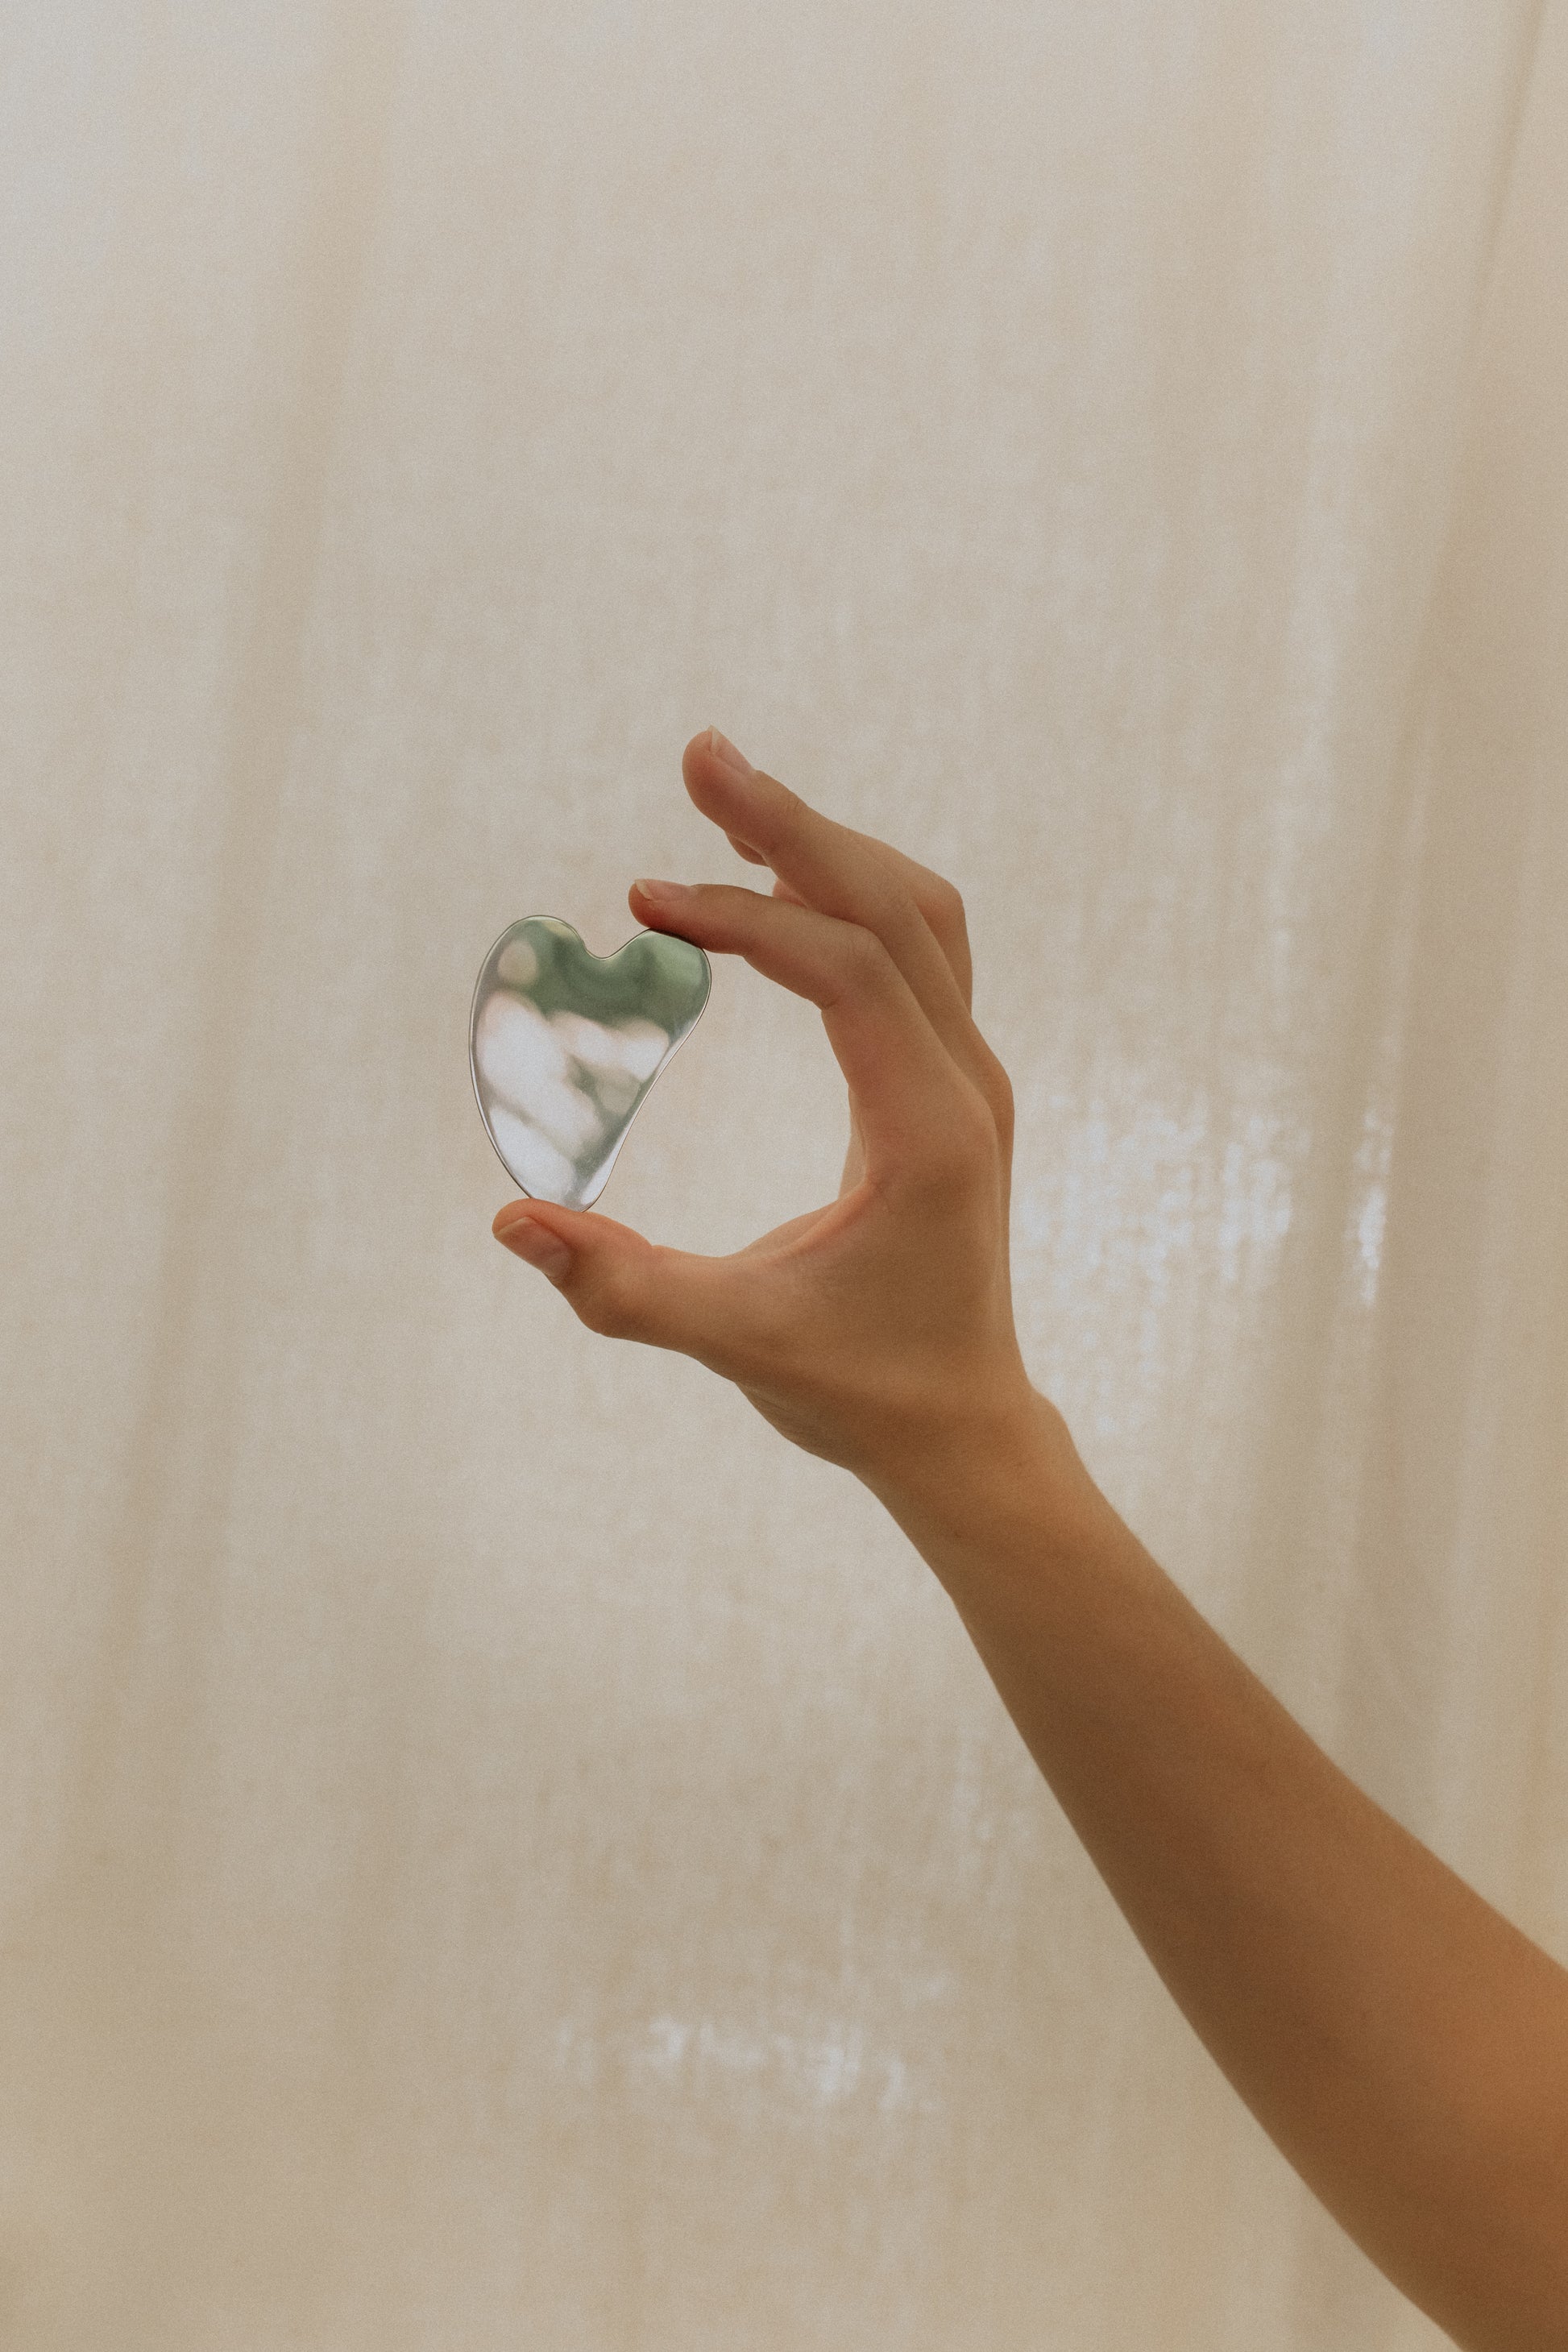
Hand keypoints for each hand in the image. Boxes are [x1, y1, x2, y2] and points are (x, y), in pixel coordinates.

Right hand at [492, 727, 1043, 1495]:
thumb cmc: (857, 1390)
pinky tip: (778, 881)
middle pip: (893, 907)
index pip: (848, 973)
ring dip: (827, 849)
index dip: (746, 920)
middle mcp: (967, 1085)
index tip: (645, 901)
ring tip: (727, 800)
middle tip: (700, 754)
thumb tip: (510, 1222)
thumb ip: (622, 1289)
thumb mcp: (736, 1344)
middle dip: (791, 825)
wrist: (960, 1427)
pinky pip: (914, 950)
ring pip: (917, 914)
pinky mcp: (953, 1081)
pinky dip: (848, 895)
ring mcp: (971, 1077)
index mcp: (928, 1133)